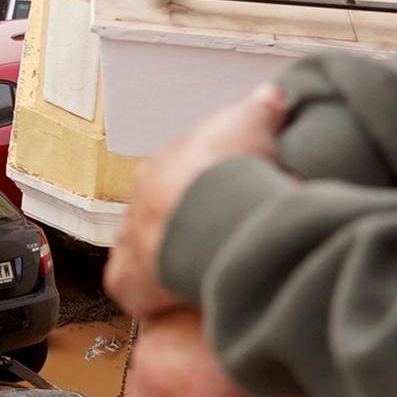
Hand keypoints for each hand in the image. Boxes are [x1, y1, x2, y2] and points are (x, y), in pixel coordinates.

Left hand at [105, 83, 289, 319]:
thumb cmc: (234, 168)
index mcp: (162, 167)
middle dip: (185, 225)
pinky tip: (179, 301)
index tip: (228, 201)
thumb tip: (270, 96)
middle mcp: (138, 201)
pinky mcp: (125, 280)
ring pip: (146, 252)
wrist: (215, 212)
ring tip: (205, 270)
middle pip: (160, 216)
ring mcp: (129, 240)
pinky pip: (135, 290)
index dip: (205, 191)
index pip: (178, 180)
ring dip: (169, 260)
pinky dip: (154, 296)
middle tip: (220, 239)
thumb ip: (261, 110)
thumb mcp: (253, 124)